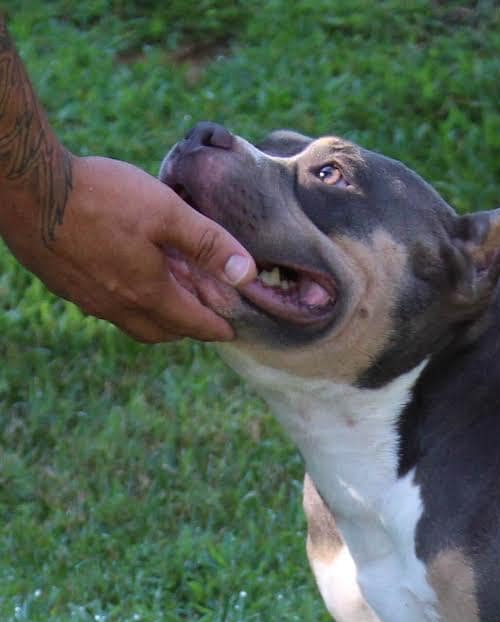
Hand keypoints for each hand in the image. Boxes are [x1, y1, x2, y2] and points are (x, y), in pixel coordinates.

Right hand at [3, 155, 253, 342]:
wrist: (27, 187)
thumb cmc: (99, 196)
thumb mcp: (167, 212)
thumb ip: (209, 244)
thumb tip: (247, 274)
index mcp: (146, 293)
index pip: (192, 324)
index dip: (216, 328)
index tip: (230, 331)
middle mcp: (114, 305)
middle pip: (161, 331)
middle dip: (186, 327)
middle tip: (201, 313)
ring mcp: (84, 297)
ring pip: (129, 321)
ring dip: (154, 315)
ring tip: (167, 294)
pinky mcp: (62, 283)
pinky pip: (103, 306)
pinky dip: (125, 301)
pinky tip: (125, 275)